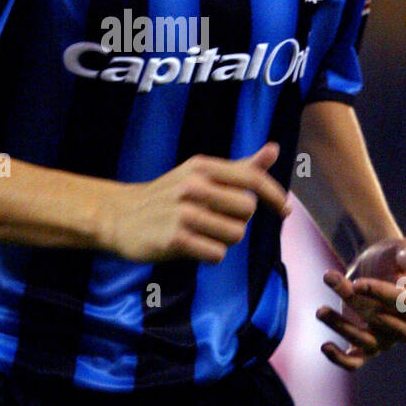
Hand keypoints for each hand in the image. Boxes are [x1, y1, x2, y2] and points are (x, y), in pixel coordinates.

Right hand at [103, 142, 289, 264]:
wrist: (120, 216)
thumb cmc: (167, 196)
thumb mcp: (199, 173)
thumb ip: (239, 167)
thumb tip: (274, 150)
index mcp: (202, 167)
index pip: (252, 178)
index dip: (275, 195)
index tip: (285, 210)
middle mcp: (193, 185)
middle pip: (247, 209)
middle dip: (239, 220)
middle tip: (218, 221)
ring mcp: (183, 212)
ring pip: (235, 234)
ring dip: (225, 240)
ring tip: (204, 235)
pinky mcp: (175, 239)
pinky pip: (217, 253)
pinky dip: (211, 255)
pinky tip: (194, 247)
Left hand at [316, 236, 405, 370]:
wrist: (373, 264)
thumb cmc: (391, 256)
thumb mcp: (401, 250)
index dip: (382, 295)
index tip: (358, 282)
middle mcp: (405, 328)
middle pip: (383, 322)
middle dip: (356, 303)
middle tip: (332, 278)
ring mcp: (385, 340)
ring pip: (365, 342)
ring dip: (341, 326)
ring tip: (321, 310)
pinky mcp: (364, 346)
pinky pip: (355, 361)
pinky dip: (340, 359)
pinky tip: (325, 346)